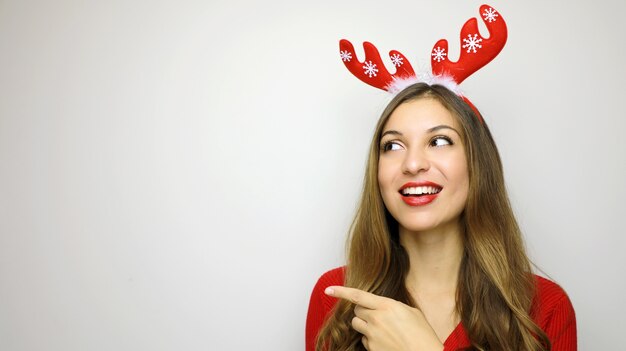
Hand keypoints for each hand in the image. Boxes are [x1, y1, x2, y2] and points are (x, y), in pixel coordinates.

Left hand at [325, 286, 443, 350]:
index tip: (328, 290)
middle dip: (363, 310)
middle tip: (377, 315)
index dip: (340, 291)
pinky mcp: (371, 348)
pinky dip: (370, 339)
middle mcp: (377, 319)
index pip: (357, 295)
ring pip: (357, 324)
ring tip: (381, 329)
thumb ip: (392, 306)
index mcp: (387, 306)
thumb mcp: (412, 312)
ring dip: (364, 324)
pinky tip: (385, 341)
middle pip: (357, 310)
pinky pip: (363, 339)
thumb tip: (381, 305)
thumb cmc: (423, 336)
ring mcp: (373, 335)